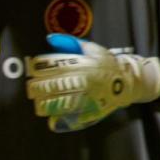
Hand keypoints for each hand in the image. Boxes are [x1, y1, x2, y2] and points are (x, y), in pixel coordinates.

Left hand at [26, 34, 159, 132]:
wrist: (128, 82)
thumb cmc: (106, 64)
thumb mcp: (91, 49)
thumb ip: (70, 43)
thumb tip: (51, 39)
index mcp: (85, 65)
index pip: (55, 67)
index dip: (39, 70)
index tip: (31, 72)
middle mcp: (86, 81)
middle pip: (54, 86)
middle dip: (38, 88)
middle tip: (31, 89)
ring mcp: (89, 98)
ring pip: (61, 104)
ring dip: (45, 105)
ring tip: (38, 104)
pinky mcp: (92, 112)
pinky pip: (72, 118)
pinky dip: (59, 120)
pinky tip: (51, 119)